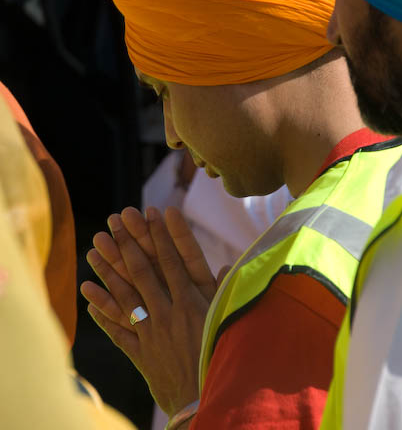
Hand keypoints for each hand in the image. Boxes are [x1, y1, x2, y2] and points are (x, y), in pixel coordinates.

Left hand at [81, 206, 216, 416]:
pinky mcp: (141, 353)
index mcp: (193, 301)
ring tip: (94, 247)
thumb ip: (227, 293)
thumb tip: (226, 267)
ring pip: (126, 294)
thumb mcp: (230, 321)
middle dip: (129, 242)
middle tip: (115, 218)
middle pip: (144, 271)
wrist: (206, 402)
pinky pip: (117, 330)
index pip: (174, 259)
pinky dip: (102, 312)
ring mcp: (151, 332)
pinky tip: (88, 292)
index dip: (162, 234)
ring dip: (109, 270)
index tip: (154, 210)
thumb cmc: (224, 356)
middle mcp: (169, 312)